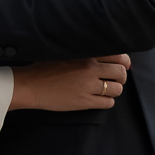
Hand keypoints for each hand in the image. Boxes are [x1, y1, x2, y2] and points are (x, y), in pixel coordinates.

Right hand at [9, 54, 131, 112]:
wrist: (30, 85)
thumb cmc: (44, 67)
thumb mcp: (65, 52)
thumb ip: (85, 51)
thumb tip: (105, 55)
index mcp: (86, 54)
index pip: (118, 56)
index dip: (124, 62)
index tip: (121, 66)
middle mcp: (90, 68)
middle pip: (121, 73)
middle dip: (120, 78)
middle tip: (114, 80)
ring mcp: (88, 86)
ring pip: (117, 89)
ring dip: (114, 91)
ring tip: (104, 90)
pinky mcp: (84, 101)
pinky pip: (108, 103)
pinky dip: (107, 102)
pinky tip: (98, 99)